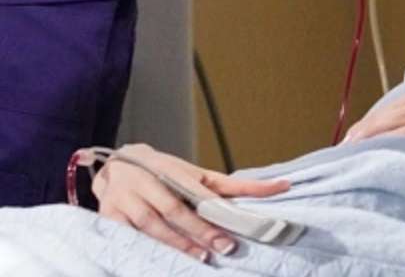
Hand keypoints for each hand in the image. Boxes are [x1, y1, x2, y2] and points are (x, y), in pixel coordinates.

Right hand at [92, 143, 289, 261]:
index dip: (218, 208)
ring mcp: (122, 201)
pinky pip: (127, 238)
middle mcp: (144, 183)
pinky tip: (161, 262)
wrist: (116, 166)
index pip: (199, 190)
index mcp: (169, 169)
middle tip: (224, 247)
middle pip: (174, 210)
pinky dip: (144, 250)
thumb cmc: (163, 171)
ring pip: (150, 226)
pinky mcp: (107, 218)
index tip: (239, 226)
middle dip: (199, 231)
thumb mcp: (194, 173)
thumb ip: (228, 185)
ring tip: (200, 257)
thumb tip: (274, 188)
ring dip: (176, 244)